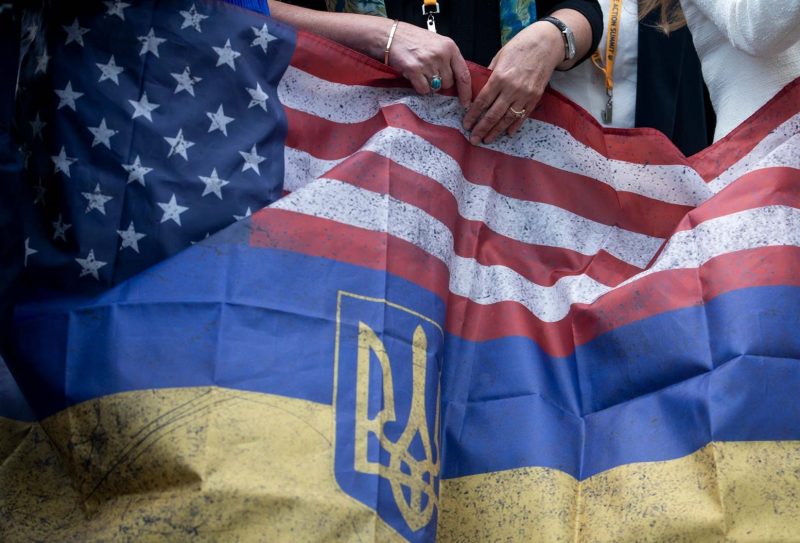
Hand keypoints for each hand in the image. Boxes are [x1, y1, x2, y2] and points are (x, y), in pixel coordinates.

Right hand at [386, 22, 471, 106]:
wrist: (391, 35)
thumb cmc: (414, 39)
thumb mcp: (437, 43)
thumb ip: (448, 59)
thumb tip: (456, 81)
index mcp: (450, 47)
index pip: (464, 74)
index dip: (466, 91)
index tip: (466, 103)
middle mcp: (441, 54)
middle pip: (448, 83)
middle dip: (440, 83)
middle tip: (429, 73)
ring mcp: (428, 62)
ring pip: (436, 88)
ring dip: (429, 84)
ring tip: (421, 71)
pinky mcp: (414, 70)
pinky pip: (423, 89)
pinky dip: (419, 87)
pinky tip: (414, 76)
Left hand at [462, 21, 563, 144]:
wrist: (546, 43)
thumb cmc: (520, 47)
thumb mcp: (500, 56)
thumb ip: (490, 74)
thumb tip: (480, 88)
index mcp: (499, 77)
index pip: (482, 101)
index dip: (473, 115)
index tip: (466, 125)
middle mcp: (511, 88)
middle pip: (493, 114)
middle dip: (482, 128)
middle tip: (474, 139)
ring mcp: (525, 94)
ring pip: (507, 118)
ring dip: (496, 131)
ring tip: (487, 139)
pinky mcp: (535, 97)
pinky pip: (523, 115)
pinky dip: (515, 125)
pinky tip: (507, 133)